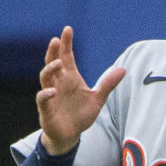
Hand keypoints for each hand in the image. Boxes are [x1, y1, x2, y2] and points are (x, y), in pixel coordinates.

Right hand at [37, 26, 124, 154]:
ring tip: (57, 63)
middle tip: (56, 40)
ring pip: (45, 77)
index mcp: (70, 77)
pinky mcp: (46, 108)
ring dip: (50, 69)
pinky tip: (52, 91)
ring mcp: (50, 94)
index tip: (68, 29)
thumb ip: (108, 84)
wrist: (71, 135)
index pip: (67, 56)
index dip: (67, 43)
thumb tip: (123, 70)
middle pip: (52, 62)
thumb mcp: (98, 99)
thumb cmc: (81, 115)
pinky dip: (46, 94)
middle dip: (54, 51)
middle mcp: (58, 83)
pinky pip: (42, 98)